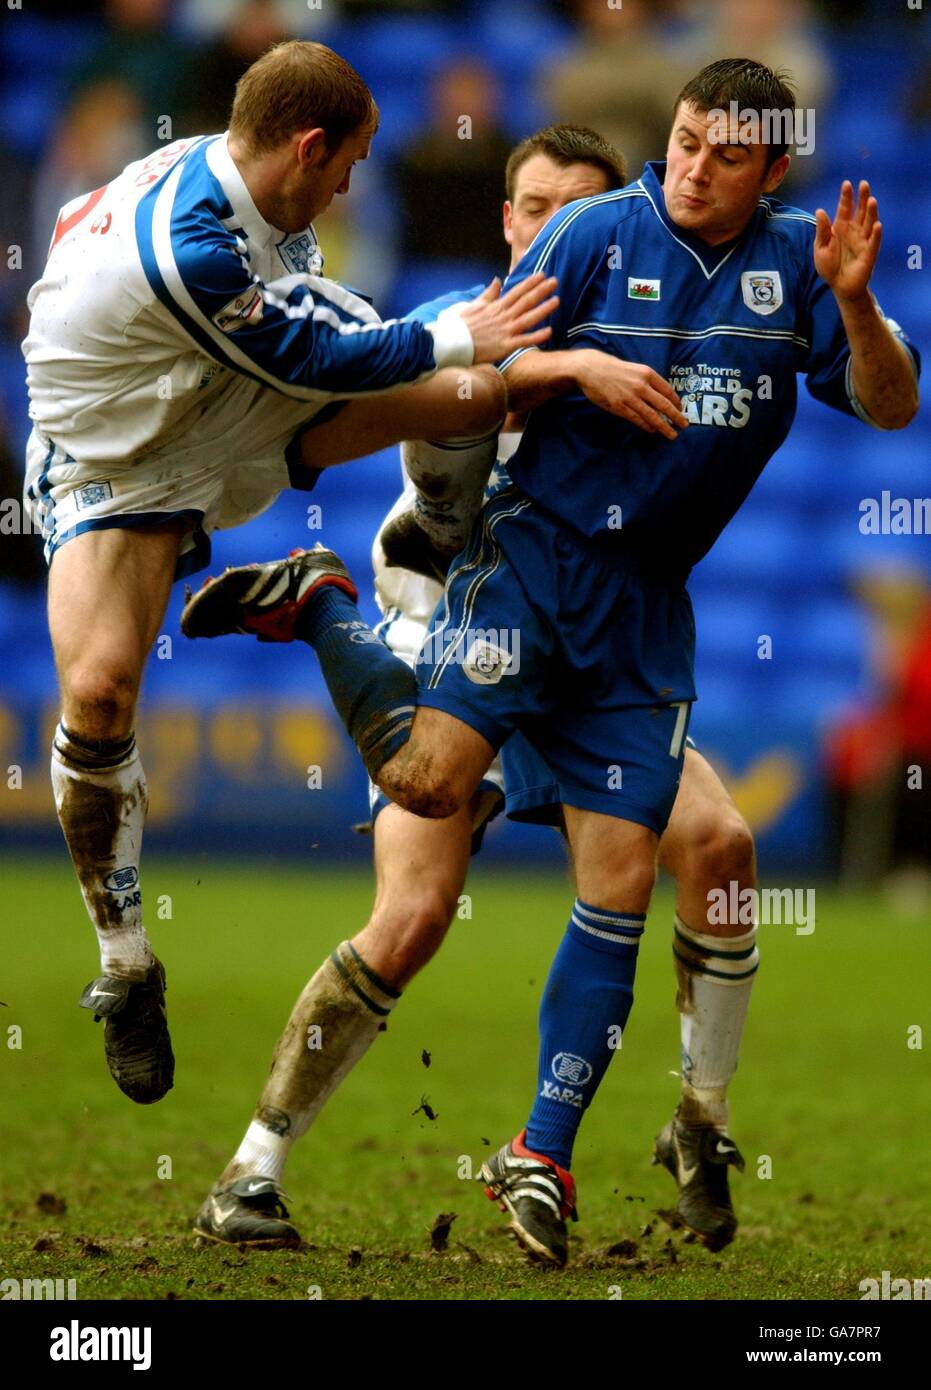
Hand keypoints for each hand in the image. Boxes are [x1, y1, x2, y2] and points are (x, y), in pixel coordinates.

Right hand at [459, 274, 557, 363]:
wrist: (453, 343)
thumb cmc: (461, 325)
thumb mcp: (474, 305)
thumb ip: (489, 293)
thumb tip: (497, 280)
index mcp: (496, 306)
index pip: (517, 291)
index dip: (530, 283)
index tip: (542, 275)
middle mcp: (503, 316)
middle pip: (526, 301)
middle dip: (541, 290)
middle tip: (555, 281)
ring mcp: (505, 331)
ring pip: (528, 318)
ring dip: (543, 309)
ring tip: (557, 301)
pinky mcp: (505, 346)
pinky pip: (524, 340)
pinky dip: (537, 336)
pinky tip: (549, 331)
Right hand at [574, 349, 688, 439]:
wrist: (591, 369)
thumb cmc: (613, 368)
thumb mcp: (635, 369)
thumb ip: (647, 381)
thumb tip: (660, 395)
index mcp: (647, 374)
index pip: (668, 390)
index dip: (676, 402)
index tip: (681, 409)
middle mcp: (641, 386)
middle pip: (664, 405)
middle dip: (676, 417)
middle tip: (684, 425)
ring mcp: (630, 397)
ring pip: (652, 415)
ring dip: (664, 426)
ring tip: (672, 434)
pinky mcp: (619, 407)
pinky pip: (637, 419)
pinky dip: (646, 426)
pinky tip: (653, 430)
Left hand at [814, 180, 881, 302]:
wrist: (838, 286)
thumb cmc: (829, 266)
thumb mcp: (820, 247)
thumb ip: (822, 230)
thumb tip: (820, 211)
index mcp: (841, 227)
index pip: (845, 208)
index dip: (846, 197)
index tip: (846, 184)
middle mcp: (854, 231)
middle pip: (860, 211)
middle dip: (862, 198)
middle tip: (864, 184)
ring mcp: (863, 241)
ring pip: (869, 223)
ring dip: (871, 212)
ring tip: (871, 200)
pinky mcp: (869, 254)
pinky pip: (873, 242)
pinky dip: (876, 234)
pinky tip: (877, 225)